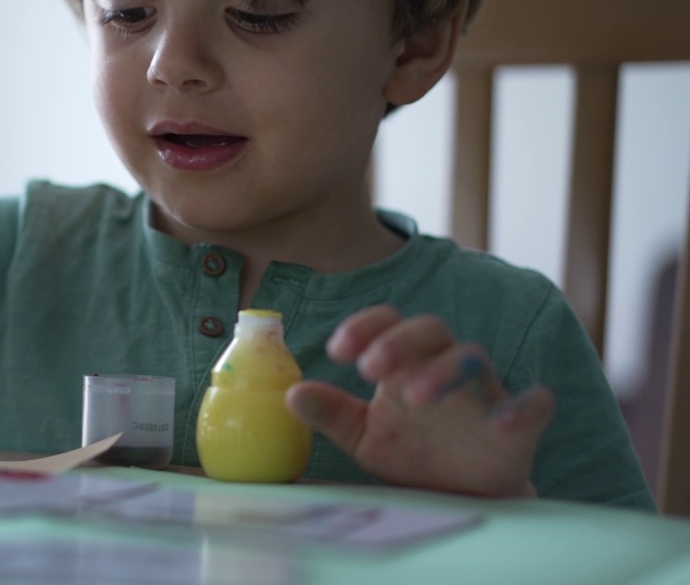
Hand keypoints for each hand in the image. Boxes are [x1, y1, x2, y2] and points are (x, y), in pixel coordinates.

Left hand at [285, 305, 554, 497]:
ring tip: (414, 397)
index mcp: (406, 365)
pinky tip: (503, 421)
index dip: (365, 326)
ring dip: (444, 371)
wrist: (464, 500)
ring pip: (473, 358)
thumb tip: (290, 394)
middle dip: (400, 341)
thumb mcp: (363, 437)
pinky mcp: (520, 426)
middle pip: (430, 329)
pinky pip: (534, 404)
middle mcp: (445, 368)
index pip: (387, 324)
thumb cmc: (413, 455)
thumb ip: (331, 414)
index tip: (337, 350)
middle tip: (370, 367)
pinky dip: (523, 408)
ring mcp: (484, 394)